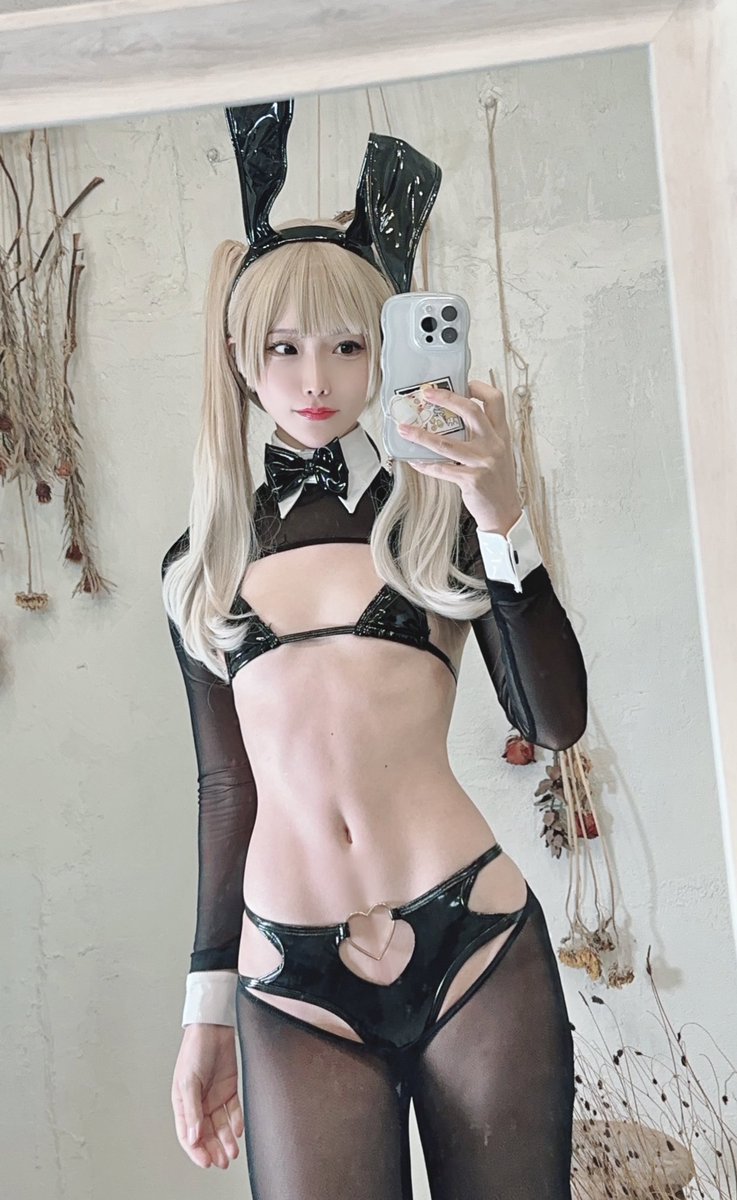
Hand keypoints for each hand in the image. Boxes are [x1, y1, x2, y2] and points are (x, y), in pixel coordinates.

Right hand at [171, 1023, 243, 1168]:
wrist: (213, 1027)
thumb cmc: (194, 1050)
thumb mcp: (189, 1081)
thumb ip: (192, 1110)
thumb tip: (193, 1136)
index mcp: (183, 1103)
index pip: (188, 1134)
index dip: (196, 1150)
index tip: (206, 1162)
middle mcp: (199, 1103)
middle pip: (206, 1133)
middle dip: (214, 1149)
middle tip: (223, 1162)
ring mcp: (214, 1096)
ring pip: (221, 1125)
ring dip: (226, 1139)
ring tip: (233, 1153)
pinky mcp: (229, 1088)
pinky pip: (233, 1110)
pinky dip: (236, 1122)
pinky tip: (239, 1132)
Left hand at [399, 379, 521, 533]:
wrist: (504, 513)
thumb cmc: (497, 482)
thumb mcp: (498, 453)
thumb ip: (483, 436)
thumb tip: (454, 422)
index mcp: (501, 434)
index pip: (495, 400)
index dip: (478, 387)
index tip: (462, 383)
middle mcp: (494, 444)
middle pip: (470, 411)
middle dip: (446, 398)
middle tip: (427, 394)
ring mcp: (483, 462)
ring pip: (446, 443)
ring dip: (421, 435)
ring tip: (405, 429)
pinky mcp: (471, 480)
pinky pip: (441, 469)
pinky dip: (425, 464)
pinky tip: (414, 460)